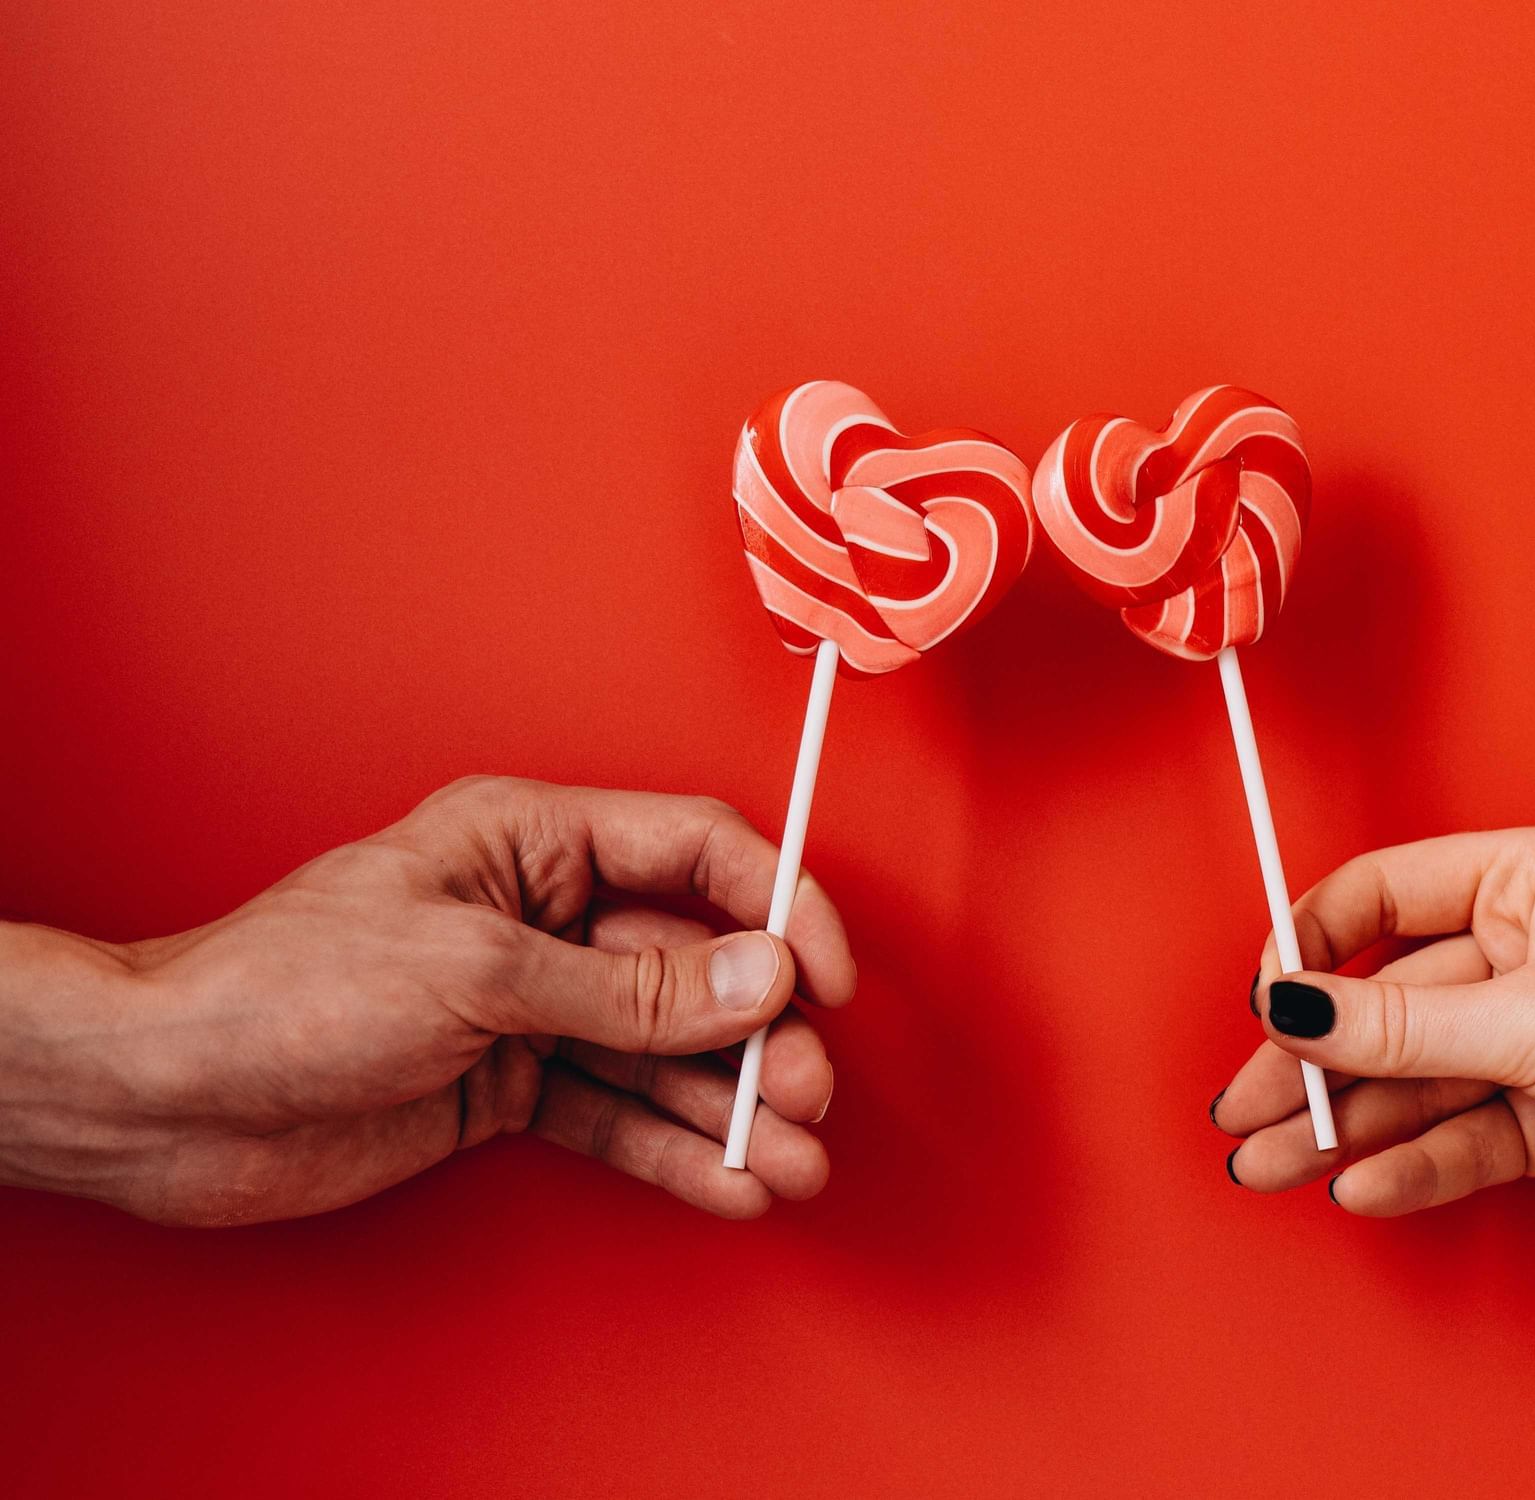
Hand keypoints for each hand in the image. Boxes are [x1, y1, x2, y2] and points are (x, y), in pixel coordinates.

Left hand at [0, 776, 853, 1225]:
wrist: (169, 1097)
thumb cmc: (289, 988)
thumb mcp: (479, 974)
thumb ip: (630, 987)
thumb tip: (757, 975)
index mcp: (533, 841)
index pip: (696, 850)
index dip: (777, 906)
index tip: (827, 979)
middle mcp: (544, 917)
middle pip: (693, 963)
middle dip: (757, 1032)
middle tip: (800, 1092)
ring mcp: (529, 1005)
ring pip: (663, 1050)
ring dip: (729, 1105)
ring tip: (789, 1160)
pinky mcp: (509, 1085)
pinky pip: (615, 1113)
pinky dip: (672, 1149)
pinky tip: (727, 1181)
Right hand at [1210, 826, 1534, 1232]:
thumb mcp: (1527, 1017)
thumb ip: (1396, 1023)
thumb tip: (1289, 1007)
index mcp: (1521, 883)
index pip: (1380, 896)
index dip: (1310, 945)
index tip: (1263, 1000)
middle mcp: (1521, 954)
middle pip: (1384, 1003)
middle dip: (1311, 1061)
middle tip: (1244, 1107)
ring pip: (1414, 1080)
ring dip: (1344, 1125)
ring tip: (1272, 1163)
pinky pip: (1460, 1135)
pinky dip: (1411, 1161)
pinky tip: (1361, 1183)